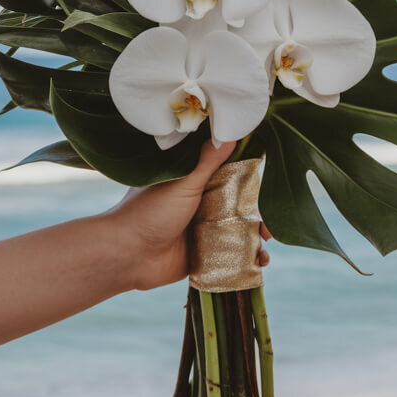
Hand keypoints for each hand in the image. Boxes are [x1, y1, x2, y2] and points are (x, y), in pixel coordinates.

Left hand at [110, 140, 270, 290]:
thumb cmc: (149, 212)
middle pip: (240, 207)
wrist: (127, 255)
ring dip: (256, 239)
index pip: (230, 175)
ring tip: (265, 247)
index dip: (251, 181)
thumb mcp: (183, 183)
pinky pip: (231, 256)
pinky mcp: (204, 256)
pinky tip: (258, 263)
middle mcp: (201, 205)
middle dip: (258, 216)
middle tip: (268, 225)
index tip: (268, 185)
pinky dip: (247, 260)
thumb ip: (207, 162)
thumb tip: (229, 133)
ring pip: (238, 232)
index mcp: (194, 182)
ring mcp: (203, 231)